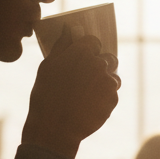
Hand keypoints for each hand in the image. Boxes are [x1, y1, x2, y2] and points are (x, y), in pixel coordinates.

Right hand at [22, 31, 119, 158]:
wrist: (55, 128)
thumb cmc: (46, 96)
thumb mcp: (48, 67)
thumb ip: (61, 46)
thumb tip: (69, 30)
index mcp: (82, 52)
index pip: (93, 41)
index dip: (89, 49)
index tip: (84, 56)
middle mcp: (99, 64)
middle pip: (106, 58)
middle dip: (98, 65)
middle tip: (85, 78)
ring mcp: (108, 81)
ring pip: (112, 76)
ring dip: (103, 81)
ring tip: (86, 94)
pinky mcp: (113, 98)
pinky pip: (112, 93)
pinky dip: (103, 97)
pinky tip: (89, 105)